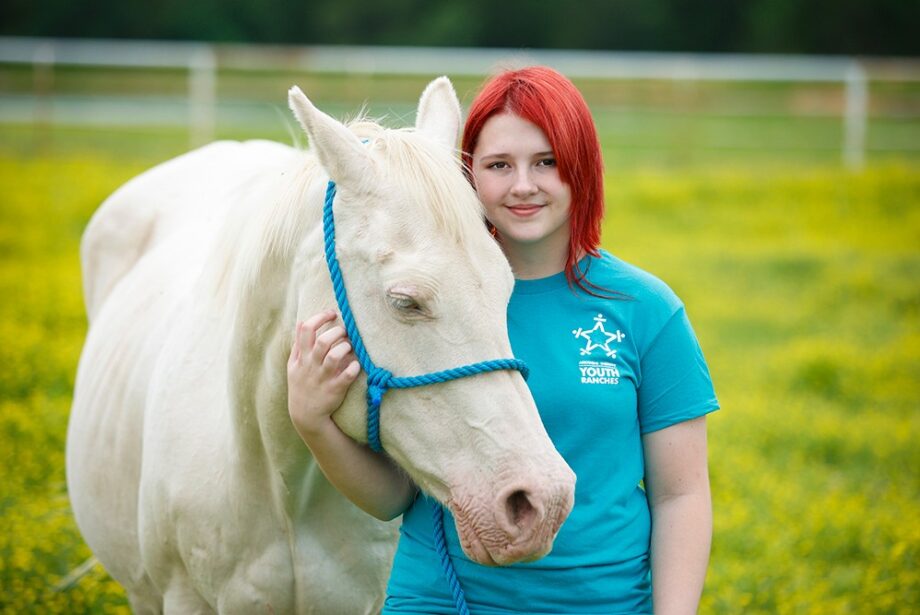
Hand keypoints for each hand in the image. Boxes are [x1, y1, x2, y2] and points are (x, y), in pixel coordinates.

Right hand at [287, 310, 360, 437]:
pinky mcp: (335, 389)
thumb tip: (301, 322)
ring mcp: (323, 377)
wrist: (305, 415)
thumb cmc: (302, 385)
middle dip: (337, 332)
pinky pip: (347, 375)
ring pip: (335, 356)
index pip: (306, 329)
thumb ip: (298, 344)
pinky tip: (356, 365)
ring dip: (345, 347)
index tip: (332, 313)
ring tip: (349, 347)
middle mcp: (311, 366)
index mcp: (301, 357)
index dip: (320, 317)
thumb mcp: (293, 366)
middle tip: (344, 333)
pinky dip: (354, 367)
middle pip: (323, 341)